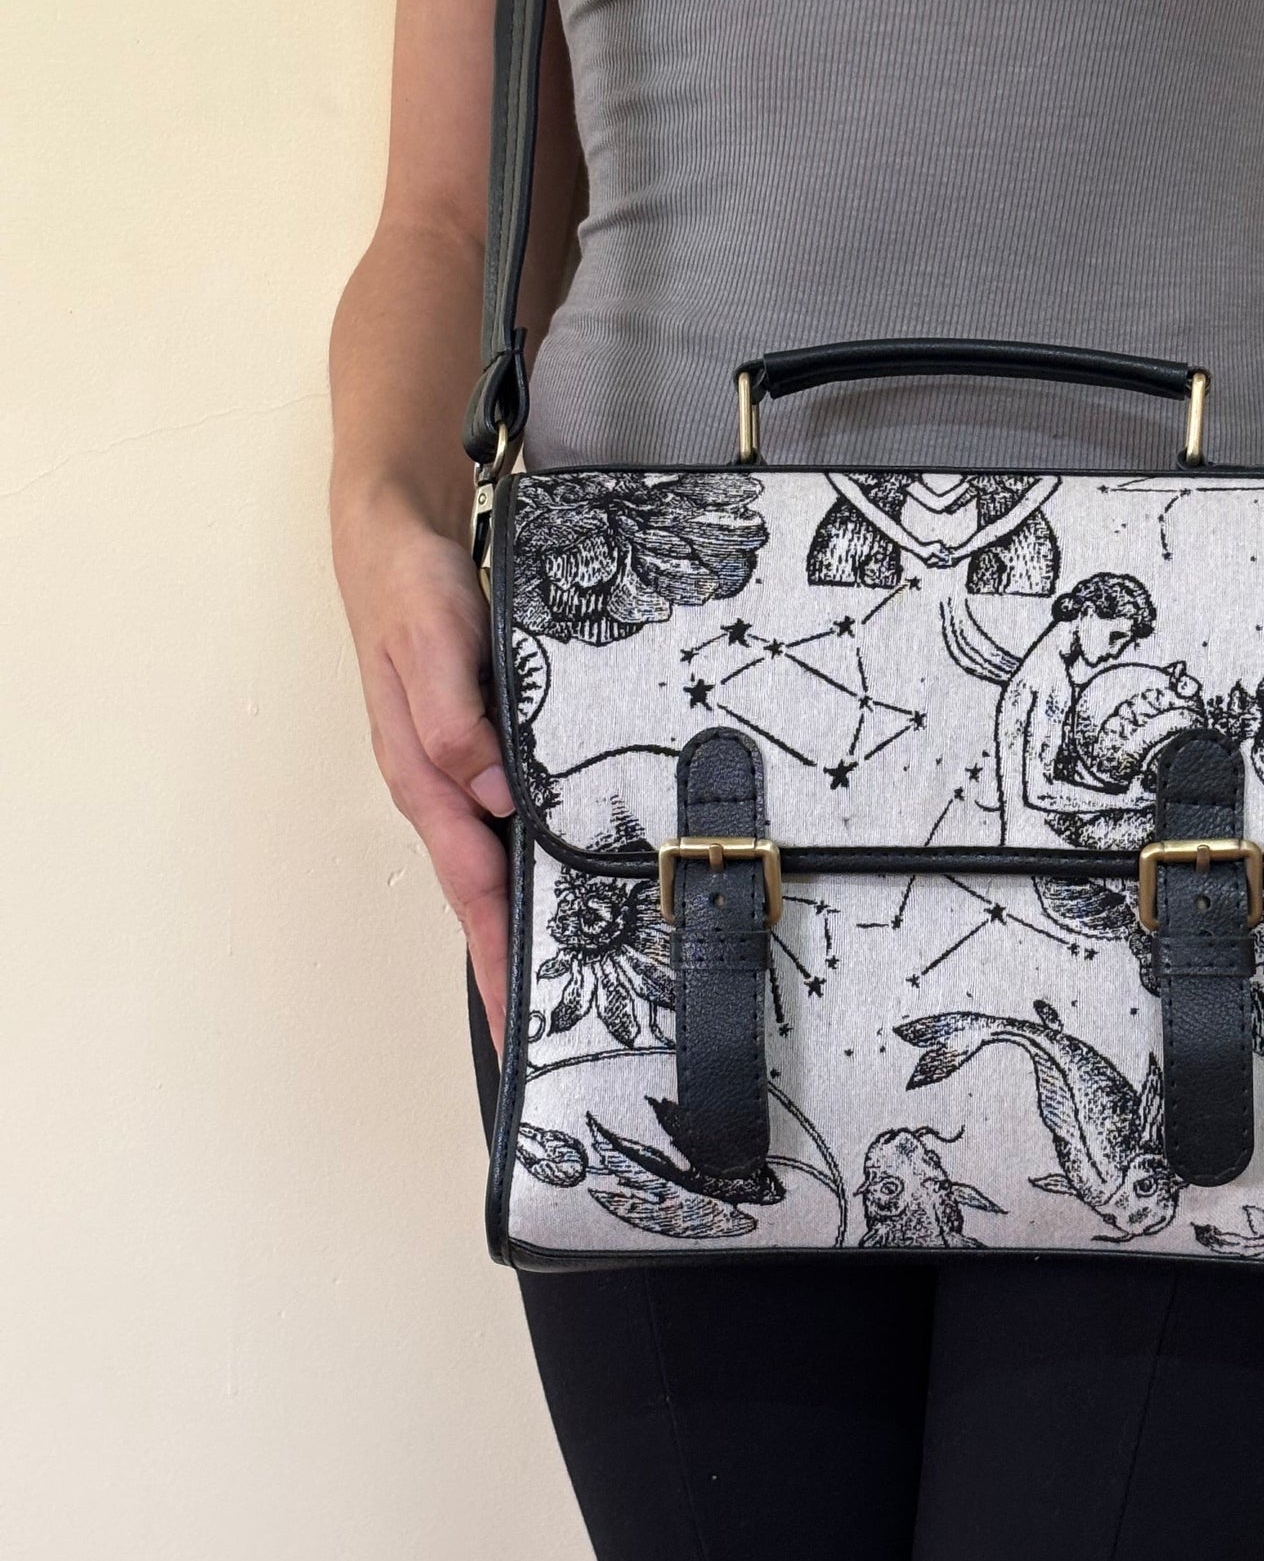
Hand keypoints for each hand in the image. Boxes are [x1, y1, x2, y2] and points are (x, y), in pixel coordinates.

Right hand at [334, 493, 513, 1051]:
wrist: (395, 533)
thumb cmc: (407, 586)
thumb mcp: (433, 641)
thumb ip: (456, 716)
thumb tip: (491, 794)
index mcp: (423, 774)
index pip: (471, 883)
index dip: (496, 950)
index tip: (518, 1015)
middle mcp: (441, 783)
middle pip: (483, 888)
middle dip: (513, 958)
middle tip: (557, 1027)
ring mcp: (459, 765)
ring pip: (497, 857)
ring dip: (527, 913)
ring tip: (570, 972)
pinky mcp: (481, 740)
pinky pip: (510, 814)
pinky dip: (535, 853)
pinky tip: (566, 872)